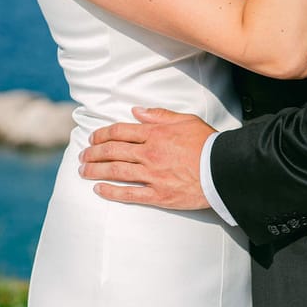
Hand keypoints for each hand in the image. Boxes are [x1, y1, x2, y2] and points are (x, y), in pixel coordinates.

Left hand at [79, 107, 214, 209]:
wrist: (224, 169)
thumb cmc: (207, 143)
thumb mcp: (186, 120)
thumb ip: (159, 115)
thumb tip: (137, 111)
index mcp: (155, 134)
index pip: (120, 131)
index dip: (102, 134)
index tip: (92, 138)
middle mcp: (150, 153)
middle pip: (113, 151)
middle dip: (94, 153)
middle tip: (83, 156)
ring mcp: (152, 175)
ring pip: (116, 172)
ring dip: (96, 171)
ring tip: (83, 172)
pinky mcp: (158, 195)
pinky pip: (129, 194)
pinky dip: (111, 192)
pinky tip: (99, 190)